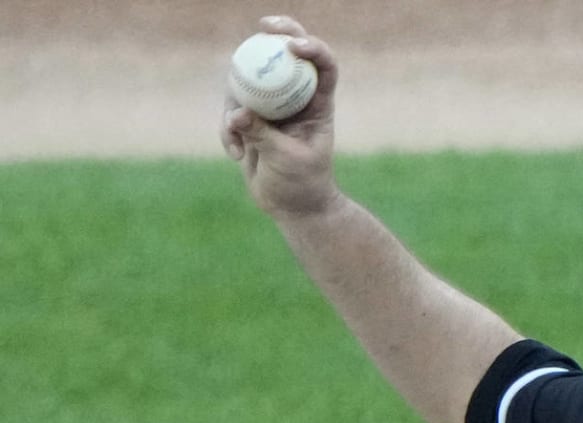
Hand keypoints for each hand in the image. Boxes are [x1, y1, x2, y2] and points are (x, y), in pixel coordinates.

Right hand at [220, 16, 339, 217]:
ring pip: (250, 82)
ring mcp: (272, 106)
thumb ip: (261, 135)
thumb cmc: (301, 184)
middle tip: (263, 25)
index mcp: (318, 105)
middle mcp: (296, 99)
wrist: (291, 206)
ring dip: (236, 105)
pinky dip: (228, 130)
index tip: (293, 45)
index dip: (313, 48)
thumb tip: (237, 114)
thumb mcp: (285, 160)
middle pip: (288, 56)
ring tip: (238, 140)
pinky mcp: (250, 119)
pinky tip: (235, 154)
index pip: (324, 67)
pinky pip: (232, 110)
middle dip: (277, 34)